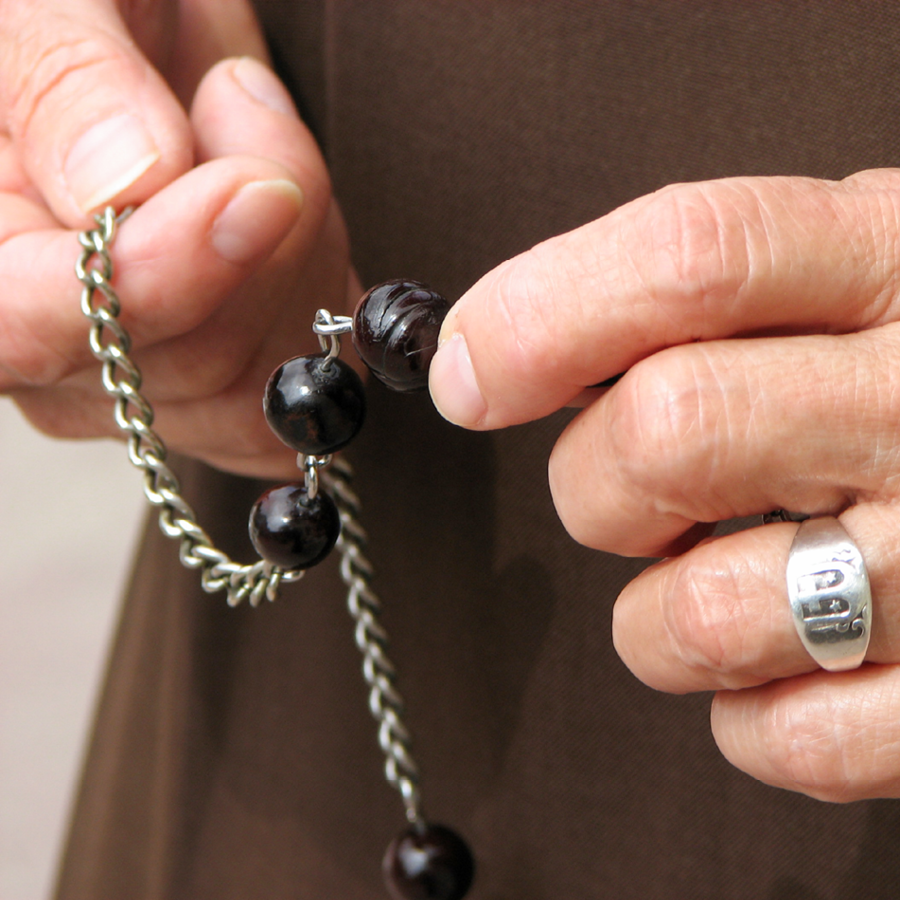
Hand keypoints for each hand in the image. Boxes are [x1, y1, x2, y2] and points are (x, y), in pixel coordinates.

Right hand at [0, 1, 358, 478]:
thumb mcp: (58, 4)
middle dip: (266, 224)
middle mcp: (57, 340)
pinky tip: (295, 228)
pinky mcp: (228, 388)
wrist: (154, 38)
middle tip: (242, 106)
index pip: (32, 331)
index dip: (158, 278)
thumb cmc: (93, 20)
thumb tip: (120, 184)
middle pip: (196, 356)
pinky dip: (327, 295)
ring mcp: (145, 377)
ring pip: (266, 378)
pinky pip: (312, 384)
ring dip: (305, 252)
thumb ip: (69, 85)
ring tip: (261, 156)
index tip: (256, 190)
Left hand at [429, 170, 899, 800]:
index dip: (541, 317)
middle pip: (664, 436)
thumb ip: (691, 295)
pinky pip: (784, 738)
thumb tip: (495, 353)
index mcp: (895, 266)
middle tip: (632, 490)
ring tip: (725, 574)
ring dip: (660, 614)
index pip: (689, 261)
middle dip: (596, 484)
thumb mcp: (847, 271)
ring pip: (697, 616)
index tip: (469, 370)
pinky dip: (744, 709)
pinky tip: (788, 655)